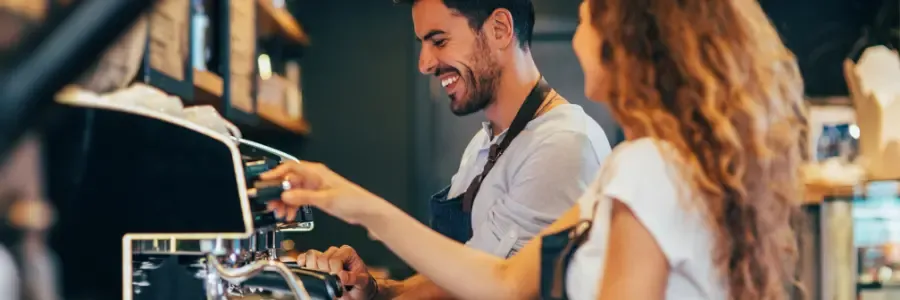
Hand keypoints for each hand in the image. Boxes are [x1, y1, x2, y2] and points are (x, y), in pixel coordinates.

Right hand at [260, 161, 389, 225]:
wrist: (365, 210)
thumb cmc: (352, 200)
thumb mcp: (325, 199)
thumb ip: (304, 197)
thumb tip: (286, 195)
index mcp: (316, 172)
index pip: (290, 167)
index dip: (276, 173)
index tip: (264, 180)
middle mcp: (314, 177)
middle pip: (289, 181)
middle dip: (278, 192)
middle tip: (271, 204)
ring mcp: (315, 187)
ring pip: (292, 191)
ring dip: (284, 202)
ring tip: (280, 212)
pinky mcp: (317, 196)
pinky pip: (299, 198)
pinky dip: (292, 206)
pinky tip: (289, 214)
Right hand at [297, 246, 373, 299]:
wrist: (357, 291)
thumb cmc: (360, 284)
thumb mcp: (362, 282)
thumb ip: (353, 278)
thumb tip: (342, 276)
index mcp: (347, 252)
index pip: (335, 259)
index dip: (335, 271)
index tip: (339, 280)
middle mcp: (335, 252)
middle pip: (322, 258)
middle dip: (325, 272)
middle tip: (331, 281)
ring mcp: (324, 256)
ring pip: (312, 256)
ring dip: (313, 268)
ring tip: (321, 278)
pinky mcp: (316, 262)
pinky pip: (305, 257)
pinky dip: (302, 262)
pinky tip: (304, 268)